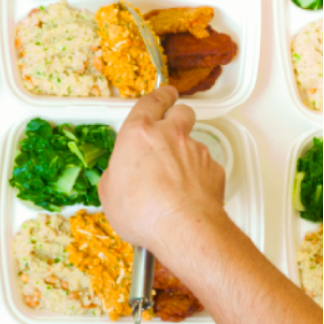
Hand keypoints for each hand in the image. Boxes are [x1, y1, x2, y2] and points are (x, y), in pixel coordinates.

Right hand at [97, 86, 226, 253]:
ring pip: (194, 141)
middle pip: (181, 111)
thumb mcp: (109, 193)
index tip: (162, 94)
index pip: (151, 101)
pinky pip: (206, 166)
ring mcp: (195, 151)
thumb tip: (118, 178)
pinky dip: (199, 176)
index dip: (159, 95)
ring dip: (186, 153)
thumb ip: (115, 175)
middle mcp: (171, 135)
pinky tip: (189, 194)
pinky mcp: (213, 169)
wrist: (183, 229)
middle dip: (178, 116)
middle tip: (171, 127)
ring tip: (175, 178)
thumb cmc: (144, 211)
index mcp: (140, 133)